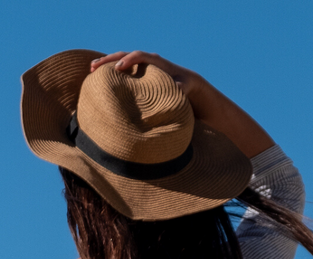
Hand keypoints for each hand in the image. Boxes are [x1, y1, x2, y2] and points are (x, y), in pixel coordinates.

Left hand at [89, 51, 272, 157]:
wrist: (222, 129)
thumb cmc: (190, 133)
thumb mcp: (160, 132)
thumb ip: (144, 131)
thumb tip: (116, 147)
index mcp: (155, 84)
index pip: (129, 69)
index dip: (109, 67)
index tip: (90, 73)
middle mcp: (165, 76)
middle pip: (136, 58)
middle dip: (114, 59)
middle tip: (94, 67)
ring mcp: (181, 77)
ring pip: (155, 62)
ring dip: (136, 61)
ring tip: (120, 68)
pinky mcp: (195, 85)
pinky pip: (179, 84)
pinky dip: (168, 88)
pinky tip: (155, 87)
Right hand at [90, 51, 206, 102]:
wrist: (185, 82)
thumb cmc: (184, 87)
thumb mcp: (184, 88)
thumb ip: (180, 88)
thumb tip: (178, 89)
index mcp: (156, 61)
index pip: (139, 56)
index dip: (129, 60)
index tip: (119, 67)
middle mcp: (145, 60)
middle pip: (124, 55)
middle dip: (109, 60)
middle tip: (94, 67)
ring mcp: (139, 65)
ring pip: (119, 59)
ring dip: (105, 63)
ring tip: (91, 69)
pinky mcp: (136, 72)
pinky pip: (121, 69)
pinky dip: (110, 71)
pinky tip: (98, 77)